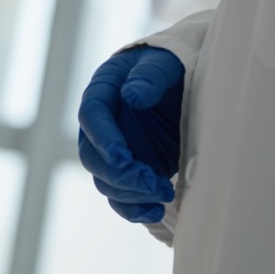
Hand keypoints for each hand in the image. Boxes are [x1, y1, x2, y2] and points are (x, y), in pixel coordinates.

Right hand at [77, 45, 183, 223]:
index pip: (92, 116)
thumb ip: (148, 77)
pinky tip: (155, 209)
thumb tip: (132, 96)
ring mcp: (114, 150)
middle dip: (120, 174)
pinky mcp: (130, 170)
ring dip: (131, 193)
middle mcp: (101, 125)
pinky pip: (121, 196)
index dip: (103, 139)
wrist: (182, 83)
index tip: (122, 157)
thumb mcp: (162, 64)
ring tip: (163, 193)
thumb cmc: (168, 67)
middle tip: (151, 180)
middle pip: (93, 157)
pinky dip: (134, 208)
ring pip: (105, 181)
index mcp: (103, 91)